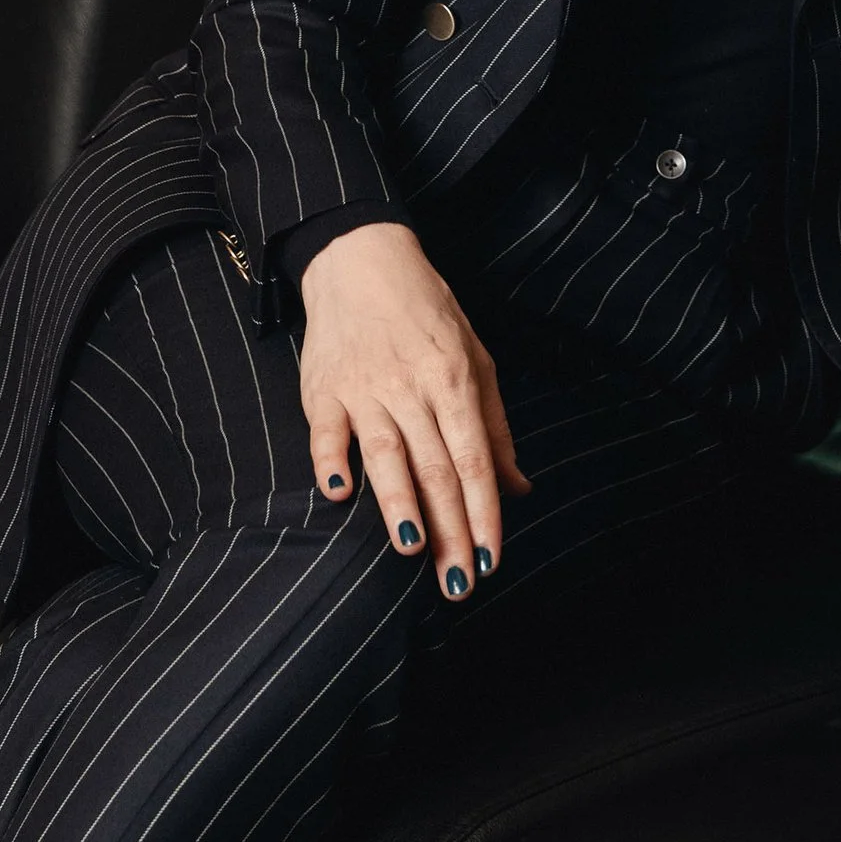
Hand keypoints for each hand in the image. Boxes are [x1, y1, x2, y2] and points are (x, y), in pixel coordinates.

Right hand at [295, 221, 528, 591]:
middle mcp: (411, 388)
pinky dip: (332, 461)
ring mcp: (364, 388)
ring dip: (399, 503)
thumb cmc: (427, 313)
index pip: (475, 460)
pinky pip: (326, 432)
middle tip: (457, 582)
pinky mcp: (322, 389)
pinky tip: (339, 494)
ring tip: (412, 549)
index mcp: (455, 381)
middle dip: (449, 529)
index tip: (491, 558)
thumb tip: (518, 487)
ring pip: (385, 454)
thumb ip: (494, 427)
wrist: (360, 259)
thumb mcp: (475, 358)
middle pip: (435, 468)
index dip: (485, 513)